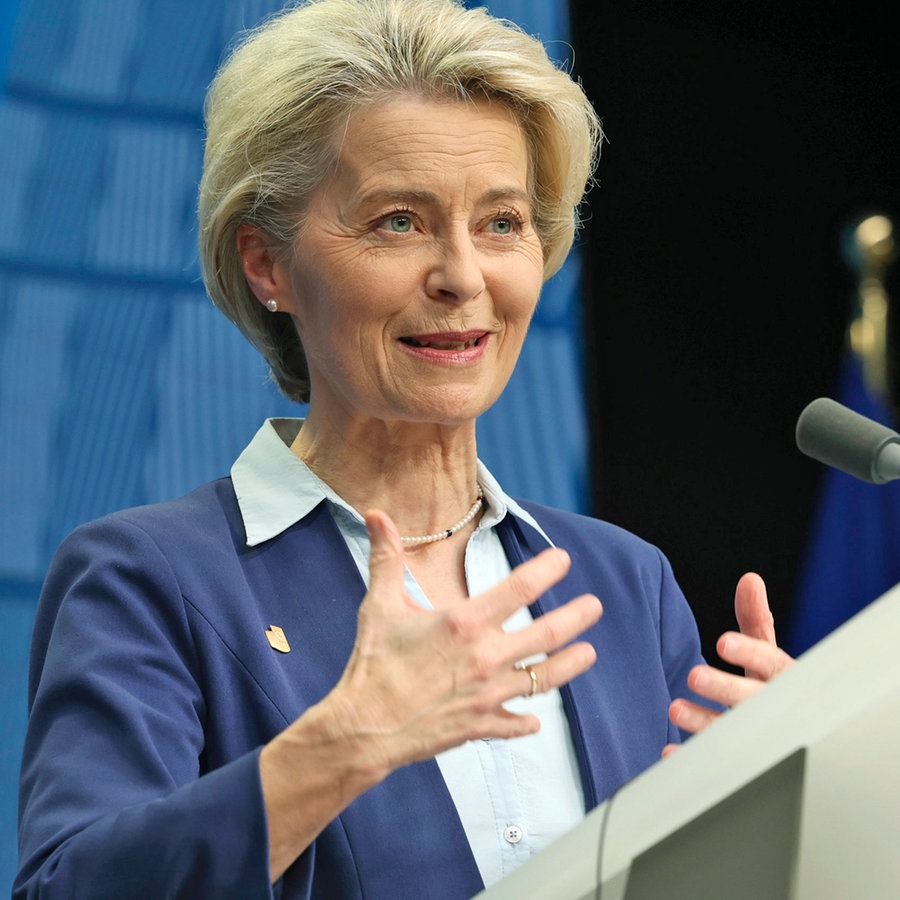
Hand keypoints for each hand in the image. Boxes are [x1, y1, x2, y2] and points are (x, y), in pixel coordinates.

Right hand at [325, 508, 602, 772]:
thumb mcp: (379, 604)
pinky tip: (535, 719)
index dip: (546, 570)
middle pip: (546, 634)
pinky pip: (515, 724)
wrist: (364, 727)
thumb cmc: (373, 663)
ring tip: (589, 653)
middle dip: (576, 617)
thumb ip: (387, 557)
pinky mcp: (481, 725)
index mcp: (465, 623)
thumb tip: (377, 515)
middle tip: (594, 606)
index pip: (519, 589)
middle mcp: (485, 657)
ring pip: (543, 678)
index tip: (563, 560)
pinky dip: (527, 721)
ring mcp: (488, 694)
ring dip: (570, 665)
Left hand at [663, 572, 793, 756]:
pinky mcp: (740, 761)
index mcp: (784, 679)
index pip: (772, 663)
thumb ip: (756, 620)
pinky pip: (718, 763)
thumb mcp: (768, 652)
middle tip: (693, 675)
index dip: (749, 652)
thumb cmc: (775, 687)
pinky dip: (693, 758)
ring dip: (704, 722)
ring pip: (734, 732)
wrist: (794, 736)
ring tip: (673, 709)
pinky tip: (669, 753)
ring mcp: (759, 738)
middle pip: (753, 699)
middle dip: (725, 688)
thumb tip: (749, 579)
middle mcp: (775, 708)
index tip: (722, 642)